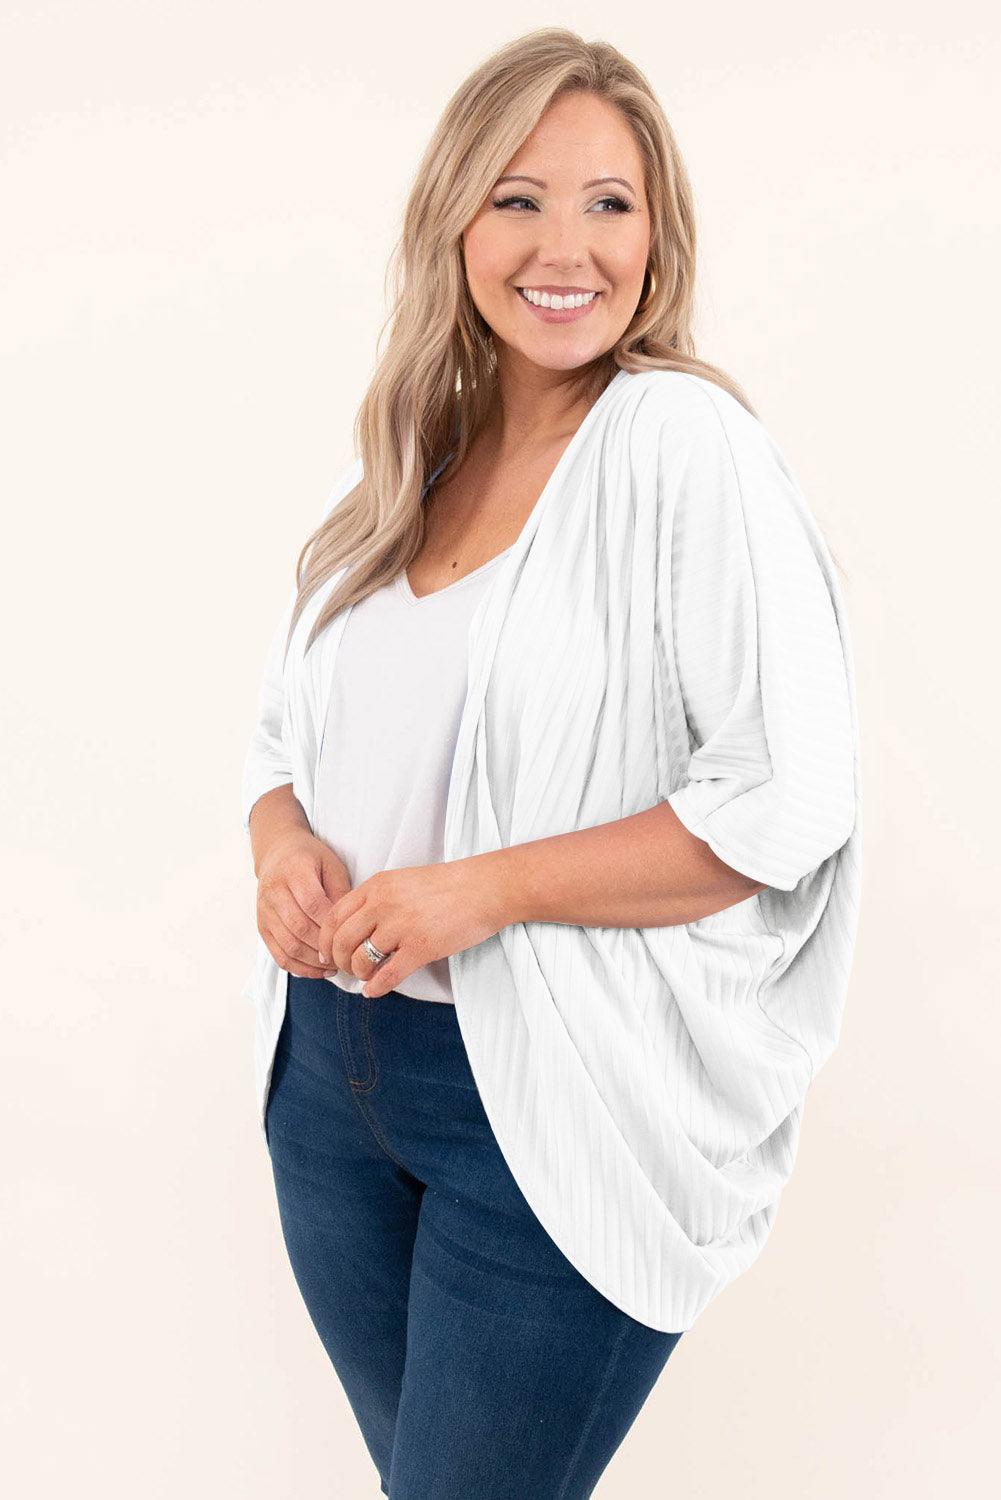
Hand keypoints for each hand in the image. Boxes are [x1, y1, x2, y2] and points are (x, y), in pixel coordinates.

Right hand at [256, 829, 352, 976]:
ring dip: (313, 962)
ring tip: (335, 967)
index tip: (349, 937)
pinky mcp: (262, 926)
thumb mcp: (331, 865)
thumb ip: (340, 891)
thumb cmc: (310, 859)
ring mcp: (264, 910)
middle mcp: (274, 891)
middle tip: (346, 957)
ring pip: (288, 945)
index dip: (330, 924)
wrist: (277, 853)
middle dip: (324, 947)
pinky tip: (317, 970)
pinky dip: (298, 967)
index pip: (312, 903)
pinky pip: (278, 954)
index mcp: (294, 871)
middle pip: (299, 927)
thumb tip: (350, 924)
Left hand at [315, 858, 509, 998]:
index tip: (326, 954)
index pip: (333, 916)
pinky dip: (375, 988)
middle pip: (341, 941)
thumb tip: (353, 927)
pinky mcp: (421, 948)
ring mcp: (402, 927)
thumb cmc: (446, 886)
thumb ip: (376, 898)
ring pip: (361, 960)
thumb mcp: (402, 881)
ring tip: (365, 976)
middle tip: (344, 970)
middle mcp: (383, 904)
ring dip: (358, 974)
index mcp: (377, 886)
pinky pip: (387, 975)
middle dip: (338, 961)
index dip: (324, 940)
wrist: (483, 888)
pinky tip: (374, 991)